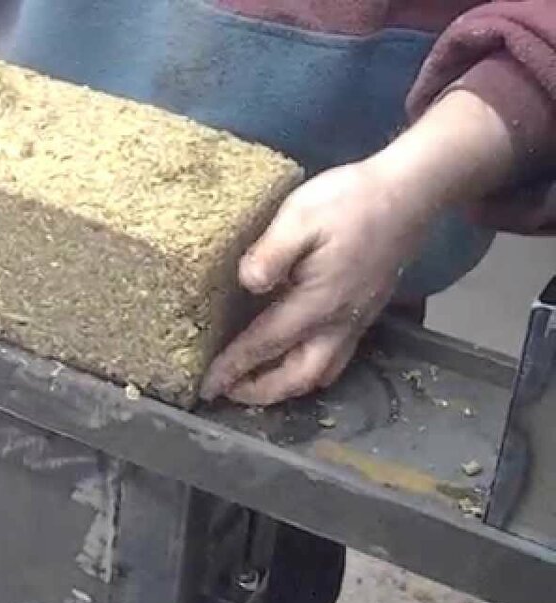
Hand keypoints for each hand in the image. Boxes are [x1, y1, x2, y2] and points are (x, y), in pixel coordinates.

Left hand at [199, 161, 429, 404]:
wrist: (412, 193)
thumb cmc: (353, 201)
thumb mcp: (301, 215)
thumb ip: (271, 252)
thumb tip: (247, 282)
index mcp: (317, 303)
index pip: (267, 345)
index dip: (234, 368)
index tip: (208, 386)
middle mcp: (340, 322)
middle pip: (298, 377)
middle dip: (261, 392)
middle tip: (228, 391)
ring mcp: (357, 320)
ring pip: (321, 374)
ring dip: (286, 386)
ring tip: (255, 382)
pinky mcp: (366, 311)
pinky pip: (336, 359)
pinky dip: (308, 371)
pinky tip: (292, 356)